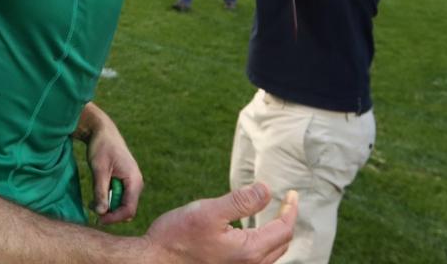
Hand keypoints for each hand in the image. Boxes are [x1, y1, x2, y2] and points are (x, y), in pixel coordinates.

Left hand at [85, 120, 142, 223]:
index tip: (98, 218)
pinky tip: (96, 195)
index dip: (114, 218)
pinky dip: (108, 199)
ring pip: (122, 204)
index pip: (129, 210)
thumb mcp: (99, 169)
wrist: (102, 131)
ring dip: (108, 206)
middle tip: (92, 208)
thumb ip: (100, 191)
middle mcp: (136, 183)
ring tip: (92, 202)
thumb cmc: (101, 147)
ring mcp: (131, 183)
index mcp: (134, 180)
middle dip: (110, 213)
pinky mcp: (125, 181)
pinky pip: (119, 197)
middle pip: (126, 209)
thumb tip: (101, 213)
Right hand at [144, 183, 297, 263]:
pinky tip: (251, 233)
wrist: (155, 260)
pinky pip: (257, 259)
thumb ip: (241, 201)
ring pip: (271, 253)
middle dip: (286, 221)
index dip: (290, 209)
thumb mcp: (209, 211)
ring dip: (276, 234)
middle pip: (281, 243)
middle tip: (285, 202)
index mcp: (249, 250)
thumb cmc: (177, 235)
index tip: (292, 193)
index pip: (283, 229)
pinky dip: (263, 243)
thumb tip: (267, 190)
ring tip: (273, 216)